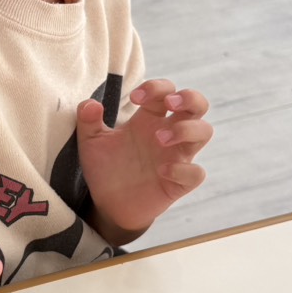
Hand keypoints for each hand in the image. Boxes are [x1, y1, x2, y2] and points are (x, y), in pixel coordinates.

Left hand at [77, 80, 210, 240]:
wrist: (108, 205)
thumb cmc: (105, 168)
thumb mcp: (91, 142)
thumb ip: (87, 120)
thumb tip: (91, 104)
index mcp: (149, 119)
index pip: (167, 91)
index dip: (156, 87)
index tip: (134, 97)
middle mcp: (168, 134)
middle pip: (198, 104)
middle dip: (190, 98)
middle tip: (169, 104)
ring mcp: (177, 157)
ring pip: (204, 132)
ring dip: (186, 129)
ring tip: (160, 139)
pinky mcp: (179, 183)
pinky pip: (196, 173)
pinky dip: (183, 169)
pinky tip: (162, 170)